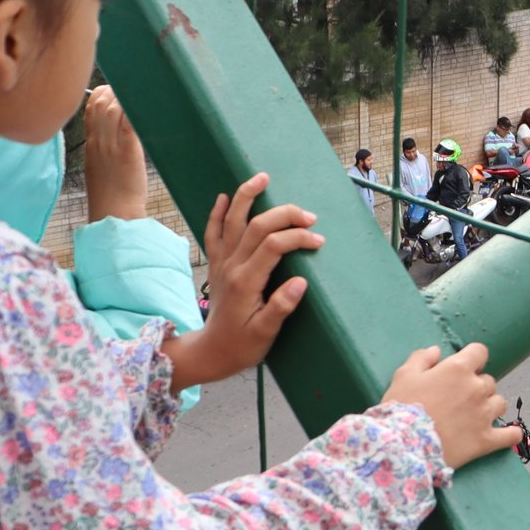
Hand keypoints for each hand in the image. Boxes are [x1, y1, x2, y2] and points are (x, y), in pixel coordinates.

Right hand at [80, 86, 148, 222]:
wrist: (114, 214)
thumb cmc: (110, 195)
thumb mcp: (98, 168)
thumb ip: (102, 149)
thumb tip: (114, 137)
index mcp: (90, 145)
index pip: (89, 110)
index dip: (99, 95)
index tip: (111, 91)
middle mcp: (98, 142)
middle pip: (99, 105)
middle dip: (112, 91)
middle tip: (129, 88)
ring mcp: (111, 146)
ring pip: (112, 109)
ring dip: (124, 97)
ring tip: (138, 94)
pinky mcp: (127, 151)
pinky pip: (128, 123)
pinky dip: (134, 110)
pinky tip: (143, 104)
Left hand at [168, 176, 323, 386]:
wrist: (211, 352)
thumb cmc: (241, 345)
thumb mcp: (265, 333)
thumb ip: (281, 307)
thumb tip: (301, 282)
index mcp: (246, 281)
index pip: (274, 246)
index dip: (297, 238)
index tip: (318, 241)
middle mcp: (232, 266)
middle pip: (257, 226)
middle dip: (285, 214)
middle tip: (309, 216)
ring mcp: (221, 263)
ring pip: (232, 221)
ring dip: (246, 197)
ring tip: (261, 177)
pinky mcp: (216, 265)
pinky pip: (212, 233)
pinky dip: (218, 213)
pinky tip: (224, 198)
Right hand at [380, 344, 520, 467]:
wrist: (402, 448)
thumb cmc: (401, 409)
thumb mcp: (403, 376)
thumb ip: (421, 359)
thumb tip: (436, 350)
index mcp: (458, 369)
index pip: (479, 352)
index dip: (472, 359)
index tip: (464, 368)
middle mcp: (476, 389)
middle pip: (488, 380)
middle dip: (476, 386)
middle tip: (459, 399)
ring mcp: (484, 415)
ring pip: (500, 403)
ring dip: (490, 406)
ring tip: (475, 416)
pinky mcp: (486, 440)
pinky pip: (511, 435)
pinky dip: (511, 434)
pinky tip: (507, 434)